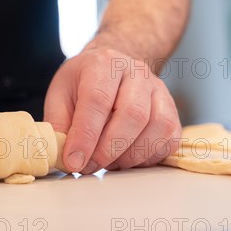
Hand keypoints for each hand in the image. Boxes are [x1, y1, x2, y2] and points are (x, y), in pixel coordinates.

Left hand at [44, 48, 180, 173]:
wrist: (111, 69)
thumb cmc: (83, 83)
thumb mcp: (60, 95)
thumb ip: (58, 124)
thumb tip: (62, 156)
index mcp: (103, 64)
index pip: (98, 100)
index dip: (85, 136)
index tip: (74, 161)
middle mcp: (136, 73)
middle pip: (132, 115)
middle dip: (108, 150)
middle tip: (89, 166)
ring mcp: (159, 90)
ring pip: (157, 128)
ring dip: (129, 156)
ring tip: (106, 162)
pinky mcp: (172, 110)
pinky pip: (169, 139)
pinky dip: (147, 157)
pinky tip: (126, 157)